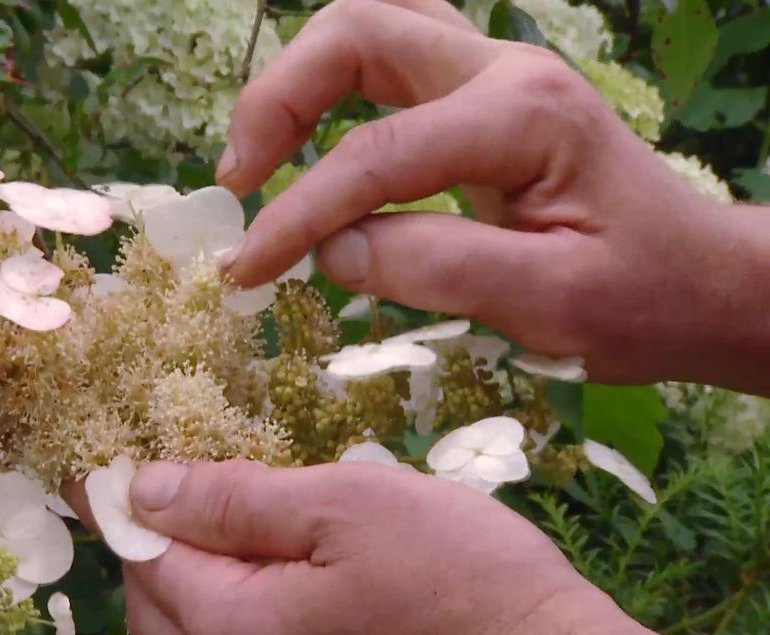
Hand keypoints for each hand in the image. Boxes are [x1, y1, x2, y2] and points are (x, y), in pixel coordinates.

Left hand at [66, 460, 727, 634]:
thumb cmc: (459, 579)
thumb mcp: (346, 507)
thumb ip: (237, 499)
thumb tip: (146, 486)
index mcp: (231, 627)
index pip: (140, 552)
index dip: (116, 496)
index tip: (100, 453)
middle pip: (151, 597)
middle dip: (146, 532)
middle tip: (167, 468)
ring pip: (188, 626)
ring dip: (184, 563)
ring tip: (213, 502)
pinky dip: (223, 592)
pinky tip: (261, 552)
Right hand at [217, 0, 769, 394]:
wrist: (699, 281)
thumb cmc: (640, 299)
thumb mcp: (549, 304)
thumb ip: (435, 268)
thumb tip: (330, 249)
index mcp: (524, 116)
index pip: (376, 154)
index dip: (299, 212)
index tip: (249, 269)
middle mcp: (504, 69)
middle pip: (357, 31)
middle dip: (278, 101)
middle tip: (238, 182)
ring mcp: (493, 70)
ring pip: (368, 27)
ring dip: (298, 82)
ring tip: (257, 158)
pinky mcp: (481, 93)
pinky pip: (387, 59)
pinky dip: (331, 90)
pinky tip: (307, 139)